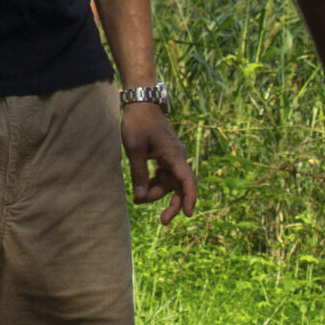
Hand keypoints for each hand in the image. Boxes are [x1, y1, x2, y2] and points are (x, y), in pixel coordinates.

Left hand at [122, 102, 197, 223]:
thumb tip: (140, 197)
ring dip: (158, 192)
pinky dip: (156, 182)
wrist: (141, 103)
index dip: (190, 198)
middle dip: (173, 204)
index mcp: (174, 155)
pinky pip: (165, 174)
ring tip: (139, 199)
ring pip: (171, 182)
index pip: (187, 180)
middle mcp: (177, 157)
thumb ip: (138, 173)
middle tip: (163, 221)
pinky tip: (143, 188)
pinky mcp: (165, 155)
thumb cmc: (137, 123)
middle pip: (180, 186)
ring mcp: (172, 156)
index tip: (188, 214)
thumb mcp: (134, 149)